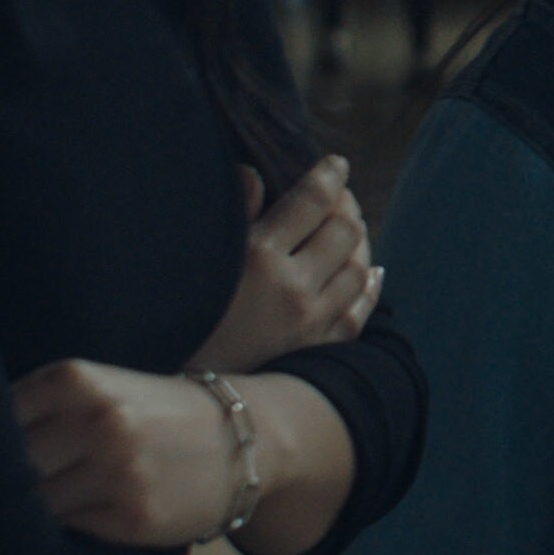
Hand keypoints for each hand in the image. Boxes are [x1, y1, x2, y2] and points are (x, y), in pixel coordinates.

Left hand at [12, 359, 247, 548]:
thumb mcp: (104, 388)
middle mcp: (98, 421)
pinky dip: (65, 527)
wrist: (245, 440)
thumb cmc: (157, 414)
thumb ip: (43, 408)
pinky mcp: (131, 516)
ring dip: (31, 510)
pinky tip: (79, 515)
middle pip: (8, 466)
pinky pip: (69, 530)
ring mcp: (116, 470)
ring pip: (34, 504)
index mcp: (79, 379)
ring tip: (34, 506)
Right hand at [187, 156, 375, 375]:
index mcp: (259, 256)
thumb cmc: (182, 316)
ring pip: (358, 269)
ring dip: (359, 244)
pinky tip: (371, 273)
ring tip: (350, 229)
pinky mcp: (316, 349)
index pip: (312, 201)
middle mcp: (293, 287)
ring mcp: (310, 321)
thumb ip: (233, 214)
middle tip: (340, 195)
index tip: (336, 163)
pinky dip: (370, 288)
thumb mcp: (201, 260)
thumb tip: (254, 173)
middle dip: (346, 206)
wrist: (183, 390)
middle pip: (344, 231)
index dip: (330, 176)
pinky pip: (359, 312)